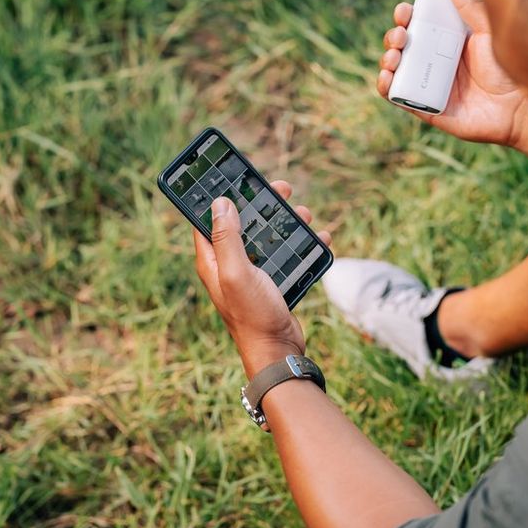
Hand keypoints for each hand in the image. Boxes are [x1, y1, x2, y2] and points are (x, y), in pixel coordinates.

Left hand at [193, 179, 331, 377]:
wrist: (279, 351)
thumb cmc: (253, 316)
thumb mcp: (237, 273)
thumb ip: (226, 238)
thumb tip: (218, 203)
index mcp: (213, 261)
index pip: (207, 220)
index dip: (218, 196)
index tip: (232, 175)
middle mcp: (229, 265)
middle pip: (242, 223)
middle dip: (261, 204)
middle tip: (282, 189)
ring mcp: (252, 274)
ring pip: (267, 237)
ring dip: (286, 223)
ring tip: (305, 213)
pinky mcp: (272, 283)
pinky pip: (286, 256)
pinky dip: (302, 245)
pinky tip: (320, 238)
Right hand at [377, 0, 527, 171]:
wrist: (520, 105)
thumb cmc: (510, 67)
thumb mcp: (488, 30)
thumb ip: (469, 5)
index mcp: (448, 41)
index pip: (418, 25)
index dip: (406, 17)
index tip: (404, 12)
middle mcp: (437, 63)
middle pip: (403, 47)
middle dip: (393, 38)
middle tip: (400, 36)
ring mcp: (431, 86)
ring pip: (397, 71)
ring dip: (387, 61)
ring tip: (393, 56)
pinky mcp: (429, 109)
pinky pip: (401, 98)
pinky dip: (387, 88)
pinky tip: (386, 78)